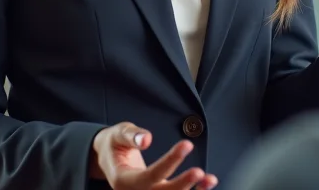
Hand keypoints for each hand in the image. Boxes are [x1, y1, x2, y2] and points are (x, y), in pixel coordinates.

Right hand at [90, 122, 217, 188]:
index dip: (170, 161)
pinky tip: (205, 184)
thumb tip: (147, 139)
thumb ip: (131, 136)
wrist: (108, 159)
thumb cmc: (114, 145)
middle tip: (199, 171)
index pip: (151, 175)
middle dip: (183, 185)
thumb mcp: (118, 134)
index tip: (186, 145)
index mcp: (123, 181)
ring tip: (210, 179)